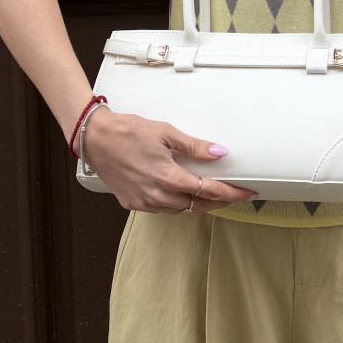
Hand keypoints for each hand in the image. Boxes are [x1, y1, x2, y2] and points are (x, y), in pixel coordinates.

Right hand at [81, 107, 257, 214]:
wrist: (95, 138)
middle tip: (232, 193)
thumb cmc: (127, 132)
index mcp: (169, 177)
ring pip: (180, 210)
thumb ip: (194, 146)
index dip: (232, 194)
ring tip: (209, 192)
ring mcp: (144, 203)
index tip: (246, 194)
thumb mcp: (165, 132)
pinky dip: (176, 203)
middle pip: (198, 205)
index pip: (210, 191)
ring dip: (197, 203)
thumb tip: (219, 152)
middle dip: (218, 201)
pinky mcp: (133, 204)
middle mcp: (158, 195)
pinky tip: (180, 191)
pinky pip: (162, 209)